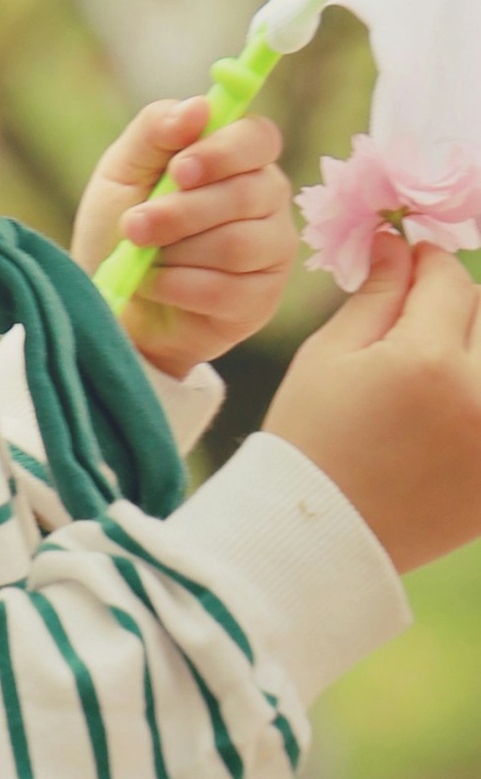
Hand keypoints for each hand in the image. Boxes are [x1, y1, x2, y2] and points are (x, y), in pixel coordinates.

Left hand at [72, 95, 297, 376]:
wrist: (109, 299)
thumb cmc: (120, 225)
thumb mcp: (122, 169)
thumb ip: (155, 130)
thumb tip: (198, 106)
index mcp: (238, 158)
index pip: (259, 137)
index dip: (223, 152)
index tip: (178, 169)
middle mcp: (267, 201)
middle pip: (248, 194)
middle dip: (181, 211)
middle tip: (134, 224)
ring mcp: (271, 253)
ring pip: (238, 244)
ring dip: (175, 250)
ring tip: (140, 255)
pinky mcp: (261, 301)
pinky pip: (227, 289)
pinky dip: (178, 286)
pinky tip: (155, 284)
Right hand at [267, 234, 480, 573]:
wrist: (325, 535)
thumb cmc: (313, 435)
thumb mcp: (330, 354)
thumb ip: (377, 294)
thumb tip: (398, 243)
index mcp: (429, 360)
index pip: (451, 278)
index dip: (426, 261)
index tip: (407, 261)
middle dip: (455, 306)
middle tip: (418, 319)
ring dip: (472, 350)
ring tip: (432, 366)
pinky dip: (474, 396)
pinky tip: (441, 409)